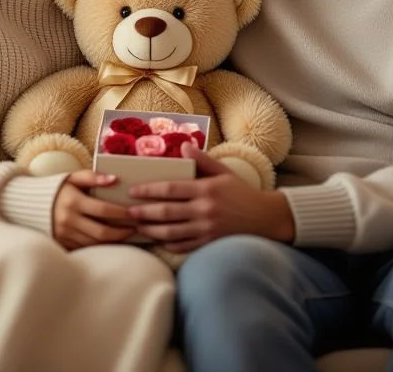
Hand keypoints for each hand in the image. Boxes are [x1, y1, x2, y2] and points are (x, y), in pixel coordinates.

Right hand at [52, 170, 138, 249]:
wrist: (30, 204)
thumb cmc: (58, 188)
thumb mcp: (73, 178)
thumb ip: (93, 177)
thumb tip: (114, 179)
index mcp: (73, 201)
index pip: (103, 210)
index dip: (121, 213)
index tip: (133, 213)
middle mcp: (68, 220)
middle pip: (101, 232)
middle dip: (121, 232)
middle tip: (135, 229)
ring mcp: (65, 234)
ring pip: (95, 243)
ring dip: (113, 241)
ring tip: (126, 235)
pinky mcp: (62, 243)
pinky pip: (85, 248)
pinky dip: (100, 246)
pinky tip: (110, 241)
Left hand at [127, 144, 295, 253]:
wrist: (265, 218)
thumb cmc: (242, 193)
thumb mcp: (224, 172)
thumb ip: (203, 160)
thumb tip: (184, 146)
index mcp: (206, 190)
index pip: (170, 190)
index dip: (149, 191)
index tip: (133, 191)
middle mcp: (204, 210)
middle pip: (166, 212)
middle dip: (143, 212)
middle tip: (127, 212)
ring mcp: (206, 230)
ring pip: (171, 232)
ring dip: (151, 230)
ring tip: (137, 227)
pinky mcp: (208, 244)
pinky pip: (182, 246)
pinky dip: (167, 244)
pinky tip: (157, 240)